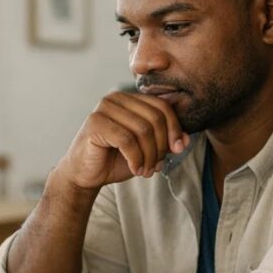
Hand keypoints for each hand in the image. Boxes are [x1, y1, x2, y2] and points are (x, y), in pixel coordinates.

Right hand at [57, 91, 189, 189]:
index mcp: (130, 99)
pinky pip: (127, 140)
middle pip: (155, 118)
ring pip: (143, 129)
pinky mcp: (95, 123)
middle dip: (161, 146)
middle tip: (157, 166)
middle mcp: (117, 98)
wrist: (85, 174)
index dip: (174, 128)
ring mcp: (104, 108)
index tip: (178, 149)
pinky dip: (136, 158)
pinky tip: (136, 169)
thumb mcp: (147, 151)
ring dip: (149, 156)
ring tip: (146, 171)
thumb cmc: (115, 160)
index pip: (162, 107)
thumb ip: (165, 142)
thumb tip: (186, 139)